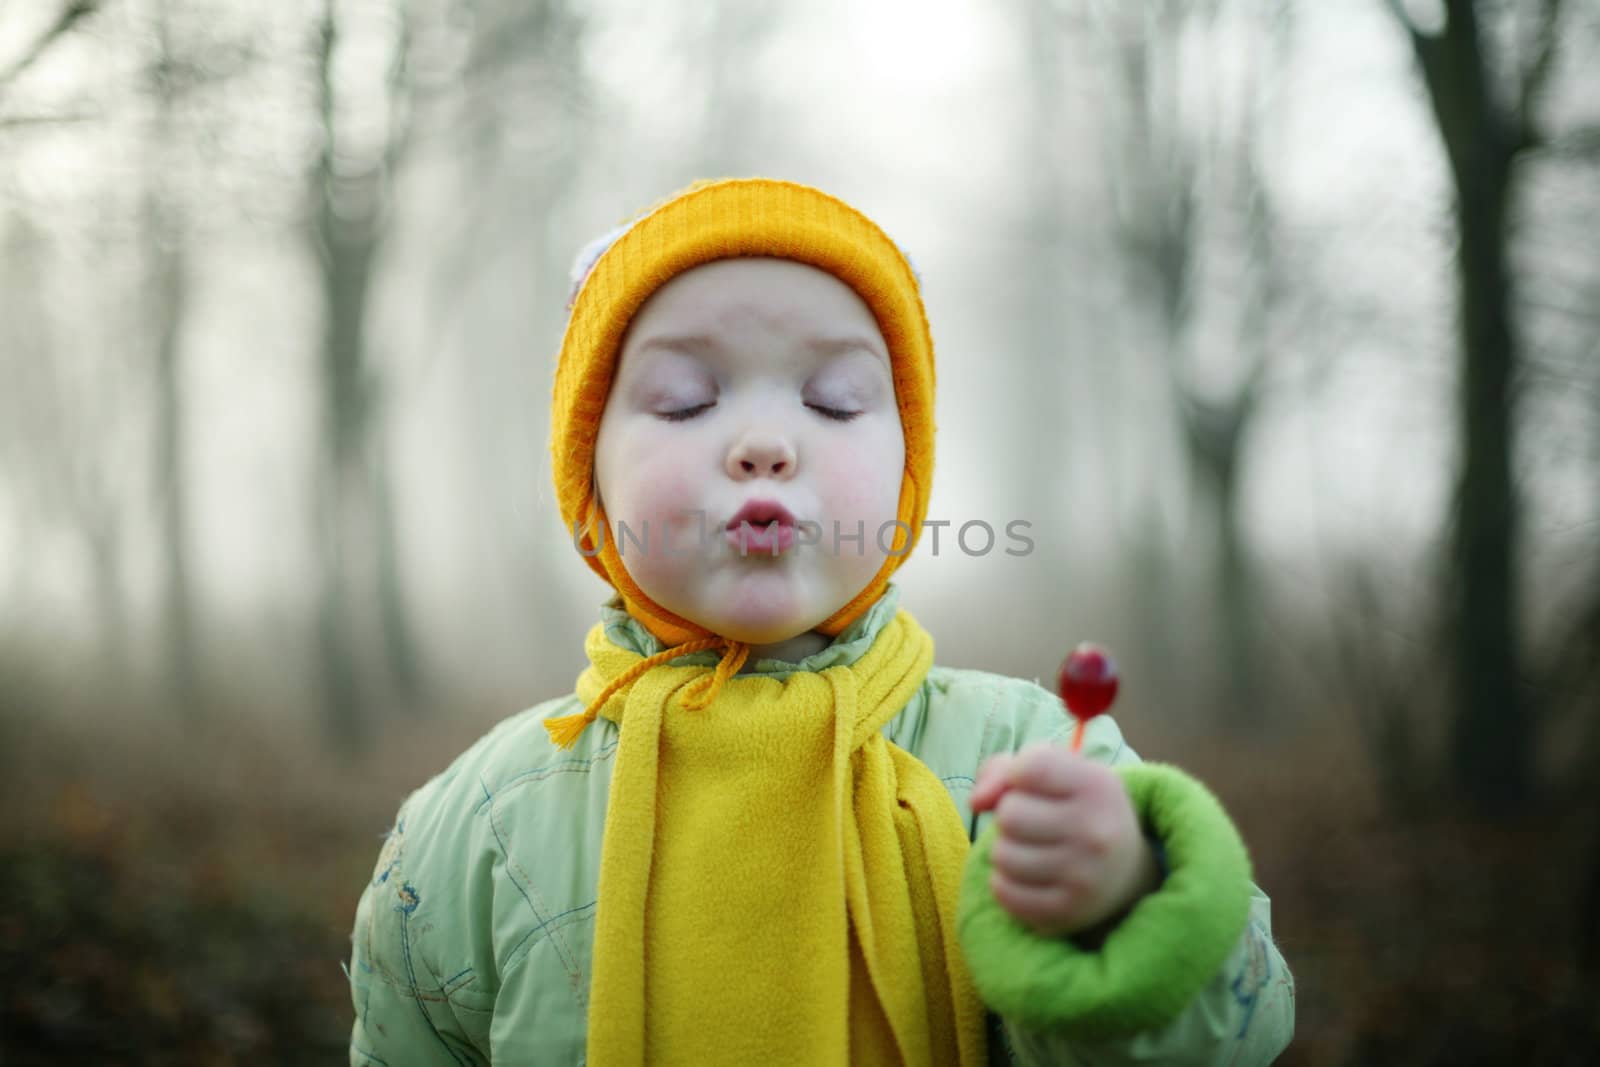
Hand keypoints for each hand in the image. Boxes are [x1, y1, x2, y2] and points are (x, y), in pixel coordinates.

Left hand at [969, 741, 1162, 938]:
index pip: (1030, 767)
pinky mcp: (1067, 911)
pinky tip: (1028, 876)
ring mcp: (1084, 876)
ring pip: (1002, 855)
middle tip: (1034, 823)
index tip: (1032, 785)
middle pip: (1009, 815)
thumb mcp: (1056, 774)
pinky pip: (1003, 892)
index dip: (1017, 774)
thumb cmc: (1075, 808)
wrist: (1125, 871)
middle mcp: (1096, 832)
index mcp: (1098, 786)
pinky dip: (1005, 882)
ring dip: (1006, 850)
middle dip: (1010, 816)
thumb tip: (976, 802)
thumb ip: (1005, 770)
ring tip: (1030, 849)